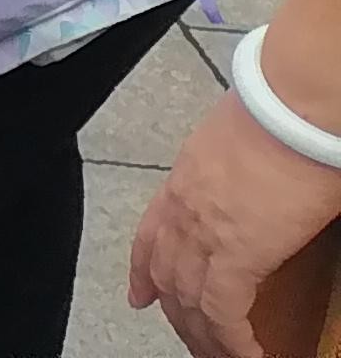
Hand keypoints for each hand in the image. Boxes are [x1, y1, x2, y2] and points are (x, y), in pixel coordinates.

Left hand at [134, 68, 340, 357]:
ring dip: (203, 337)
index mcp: (185, 180)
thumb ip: (239, 174)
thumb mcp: (247, 144)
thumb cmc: (287, 113)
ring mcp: (204, 231)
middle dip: (177, 316)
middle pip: (167, 276)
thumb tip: (263, 189)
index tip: (139, 297)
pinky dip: (232, 342)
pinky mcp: (237, 252)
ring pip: (188, 301)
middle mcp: (183, 208)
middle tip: (193, 343)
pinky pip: (224, 312)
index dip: (142, 271)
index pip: (151, 235)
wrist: (297, 103)